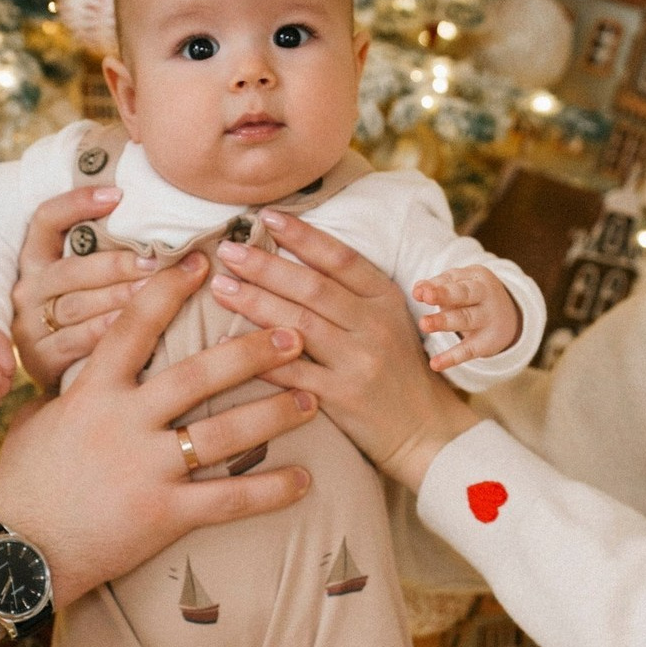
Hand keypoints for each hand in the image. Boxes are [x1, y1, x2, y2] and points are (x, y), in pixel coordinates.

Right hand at [0, 252, 317, 605]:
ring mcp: (147, 468)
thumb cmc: (21, 485)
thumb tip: (73, 367)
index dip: (168, 289)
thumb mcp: (36, 423)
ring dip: (274, 413)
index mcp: (92, 392)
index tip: (202, 261)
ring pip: (224, 432)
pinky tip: (304, 480)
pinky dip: (271, 489)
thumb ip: (65, 392)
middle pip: (198, 374)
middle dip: (251, 351)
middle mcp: (125, 422)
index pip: (135, 326)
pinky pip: (229, 499)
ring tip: (312, 398)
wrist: (16, 552)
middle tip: (294, 333)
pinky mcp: (164, 514)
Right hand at [11, 184, 155, 391]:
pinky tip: (131, 325)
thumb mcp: (83, 280)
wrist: (68, 382)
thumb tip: (152, 215)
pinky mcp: (41, 359)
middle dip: (115, 264)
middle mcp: (28, 290)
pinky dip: (104, 331)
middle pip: (70, 270)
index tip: (118, 194)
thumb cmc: (85, 316)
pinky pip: (75, 342)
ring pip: (75, 305)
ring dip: (116, 297)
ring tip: (151, 290)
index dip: (77, 203)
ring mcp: (30, 326)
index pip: (46, 219)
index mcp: (35, 261)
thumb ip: (103, 251)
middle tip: (155, 260)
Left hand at [209, 209, 478, 493]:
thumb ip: (350, 291)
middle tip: (228, 250)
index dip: (302, 235)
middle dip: (265, 265)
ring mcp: (358, 362)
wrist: (424, 429)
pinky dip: (256, 356)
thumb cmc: (397, 369)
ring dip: (254, 302)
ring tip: (221, 286)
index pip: (339, 258)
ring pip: (297, 324)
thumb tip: (293, 255)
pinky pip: (290, 372)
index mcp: (385, 298)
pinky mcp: (341, 397)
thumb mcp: (388, 320)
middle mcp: (374, 326)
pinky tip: (225, 341)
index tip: (266, 217)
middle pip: (311, 287)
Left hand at [413, 265, 520, 371]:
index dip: (435, 285)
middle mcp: (486, 296)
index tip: (419, 292)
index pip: (454, 279)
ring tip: (424, 324)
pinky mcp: (486, 343)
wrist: (511, 317)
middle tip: (426, 297)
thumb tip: (417, 290)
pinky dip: (452, 357)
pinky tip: (435, 364)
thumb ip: (438, 285)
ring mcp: (487, 319)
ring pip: (465, 319)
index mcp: (477, 278)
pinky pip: (468, 350)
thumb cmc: (473, 296)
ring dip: (444, 321)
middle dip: (444, 294)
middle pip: (463, 294)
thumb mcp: (460, 285)